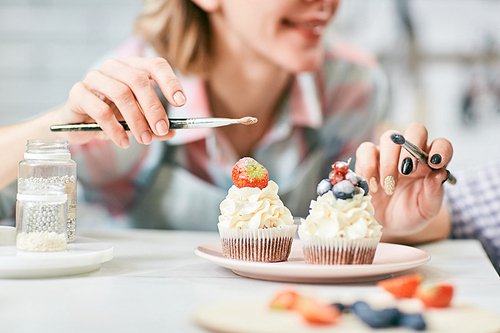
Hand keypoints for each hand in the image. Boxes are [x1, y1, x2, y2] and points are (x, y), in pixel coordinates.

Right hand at [57, 57, 184, 146]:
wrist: (77, 122)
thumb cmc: (112, 116)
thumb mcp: (137, 121)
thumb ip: (154, 126)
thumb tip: (171, 133)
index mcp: (132, 68)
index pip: (155, 65)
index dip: (170, 81)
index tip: (181, 102)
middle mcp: (114, 67)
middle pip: (139, 80)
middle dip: (154, 107)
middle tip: (162, 129)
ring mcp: (94, 77)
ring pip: (121, 93)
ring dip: (137, 120)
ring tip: (144, 139)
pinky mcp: (78, 92)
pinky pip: (101, 110)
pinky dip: (116, 129)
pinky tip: (123, 141)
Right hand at [355, 122, 452, 235]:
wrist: (387, 224)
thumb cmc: (410, 214)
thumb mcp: (426, 210)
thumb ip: (433, 193)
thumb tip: (438, 174)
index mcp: (431, 162)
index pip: (441, 144)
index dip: (441, 149)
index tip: (436, 162)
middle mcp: (411, 152)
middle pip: (415, 130)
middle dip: (410, 148)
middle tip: (407, 171)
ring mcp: (388, 153)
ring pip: (389, 137)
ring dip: (389, 160)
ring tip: (388, 185)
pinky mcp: (368, 159)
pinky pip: (366, 150)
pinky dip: (368, 166)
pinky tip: (373, 185)